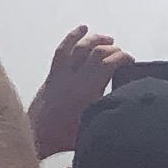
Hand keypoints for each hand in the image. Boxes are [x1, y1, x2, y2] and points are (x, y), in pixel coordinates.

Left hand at [28, 26, 129, 156]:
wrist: (37, 138)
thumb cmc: (65, 138)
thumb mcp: (94, 127)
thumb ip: (109, 113)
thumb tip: (126, 102)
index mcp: (88, 92)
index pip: (109, 64)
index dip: (123, 58)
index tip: (131, 61)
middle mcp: (75, 79)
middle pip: (97, 53)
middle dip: (113, 49)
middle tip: (121, 54)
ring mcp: (62, 74)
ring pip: (80, 48)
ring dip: (96, 39)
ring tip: (108, 39)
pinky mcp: (52, 75)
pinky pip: (62, 50)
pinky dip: (72, 36)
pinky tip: (82, 28)